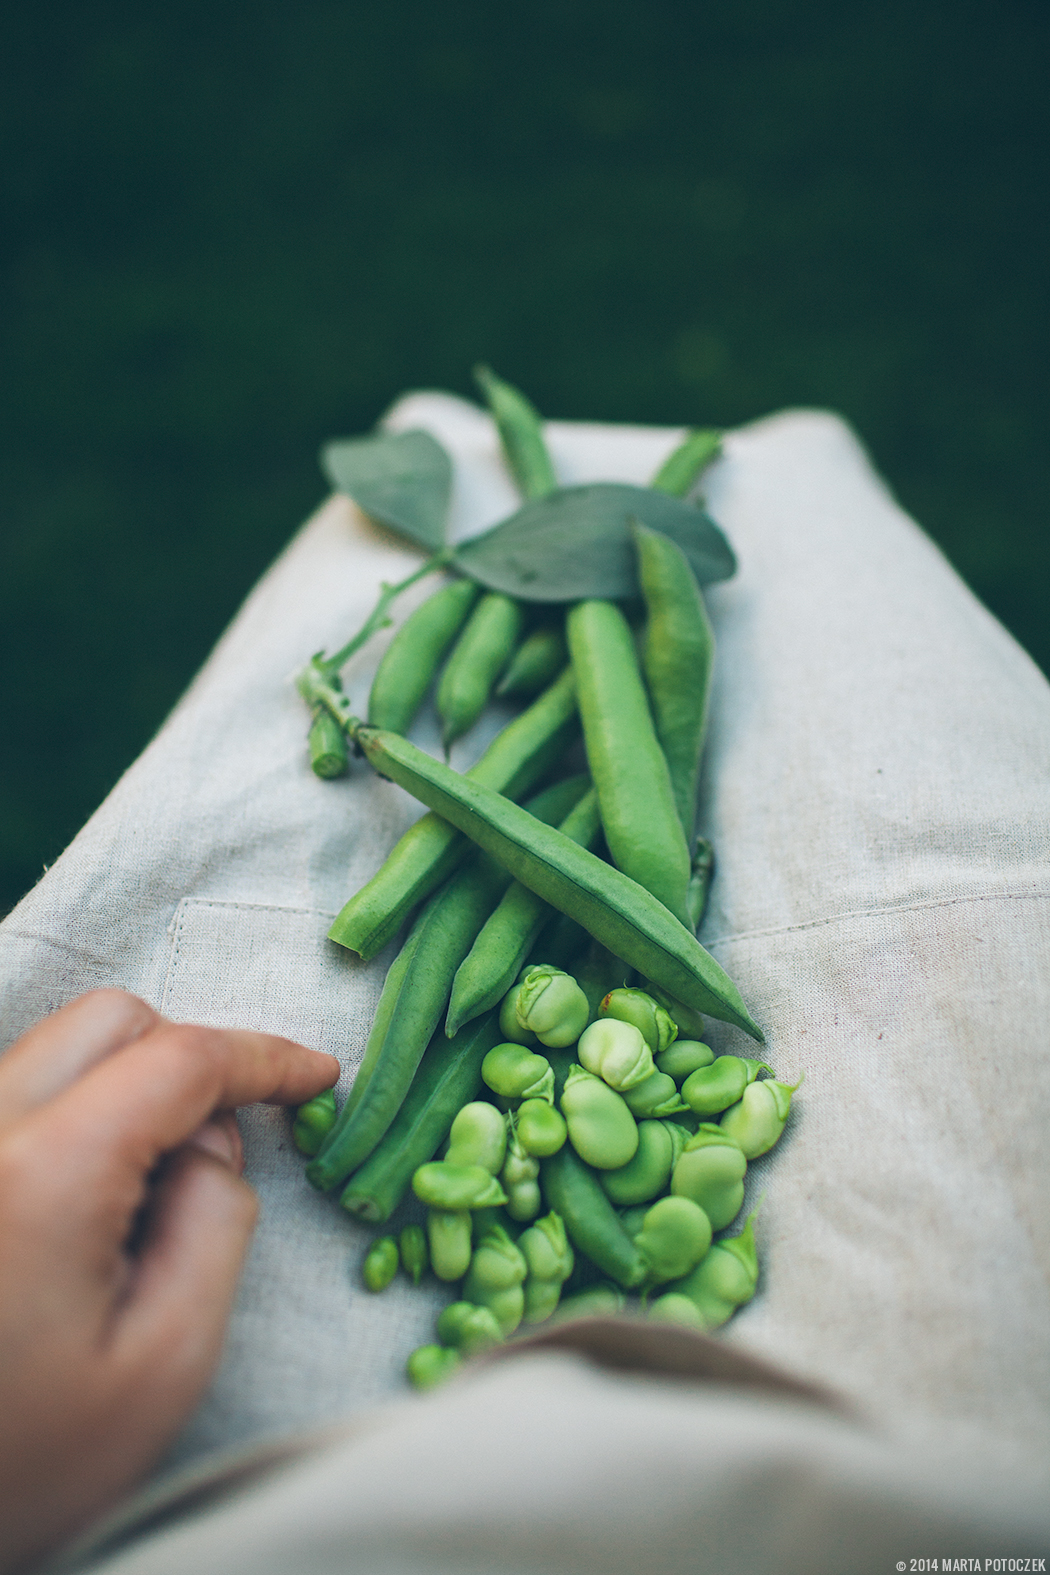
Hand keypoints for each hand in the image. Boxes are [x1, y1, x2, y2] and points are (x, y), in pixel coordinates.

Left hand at [0, 989, 338, 1572]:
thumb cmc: (22, 1463)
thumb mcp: (165, 1362)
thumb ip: (218, 1222)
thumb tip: (216, 1143)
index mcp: (41, 1176)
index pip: (176, 1058)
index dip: (263, 1056)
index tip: (317, 1075)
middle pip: (107, 1022)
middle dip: (189, 1056)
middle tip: (227, 1142)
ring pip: (56, 1052)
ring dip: (127, 1090)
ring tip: (148, 1202)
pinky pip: (19, 1097)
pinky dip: (77, 1116)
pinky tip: (90, 1210)